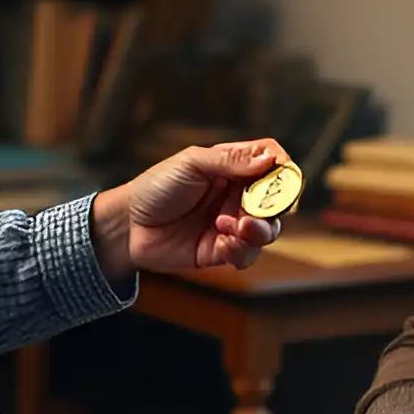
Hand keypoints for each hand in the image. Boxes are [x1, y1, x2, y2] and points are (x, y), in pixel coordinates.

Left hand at [120, 139, 291, 272]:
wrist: (128, 225)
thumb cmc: (156, 187)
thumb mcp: (191, 164)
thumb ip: (230, 161)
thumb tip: (271, 158)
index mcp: (233, 167)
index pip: (273, 162)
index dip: (284, 170)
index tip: (283, 180)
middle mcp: (238, 195)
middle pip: (278, 200)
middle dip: (272, 208)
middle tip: (252, 213)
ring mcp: (233, 224)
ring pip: (268, 230)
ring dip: (258, 231)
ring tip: (234, 229)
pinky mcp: (222, 250)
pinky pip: (247, 254)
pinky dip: (242, 251)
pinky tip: (223, 244)